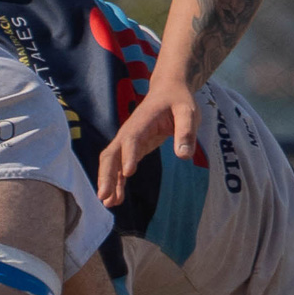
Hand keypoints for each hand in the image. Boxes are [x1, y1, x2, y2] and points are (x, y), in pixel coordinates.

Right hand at [98, 80, 199, 205]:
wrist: (168, 90)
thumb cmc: (179, 101)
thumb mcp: (188, 112)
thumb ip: (186, 132)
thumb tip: (184, 156)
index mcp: (142, 121)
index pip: (132, 139)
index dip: (129, 155)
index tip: (129, 173)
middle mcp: (129, 132)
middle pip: (112, 154)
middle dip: (107, 175)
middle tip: (105, 196)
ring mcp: (128, 141)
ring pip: (112, 162)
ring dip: (109, 181)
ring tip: (109, 204)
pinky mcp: (133, 148)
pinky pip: (120, 166)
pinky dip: (117, 181)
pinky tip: (117, 198)